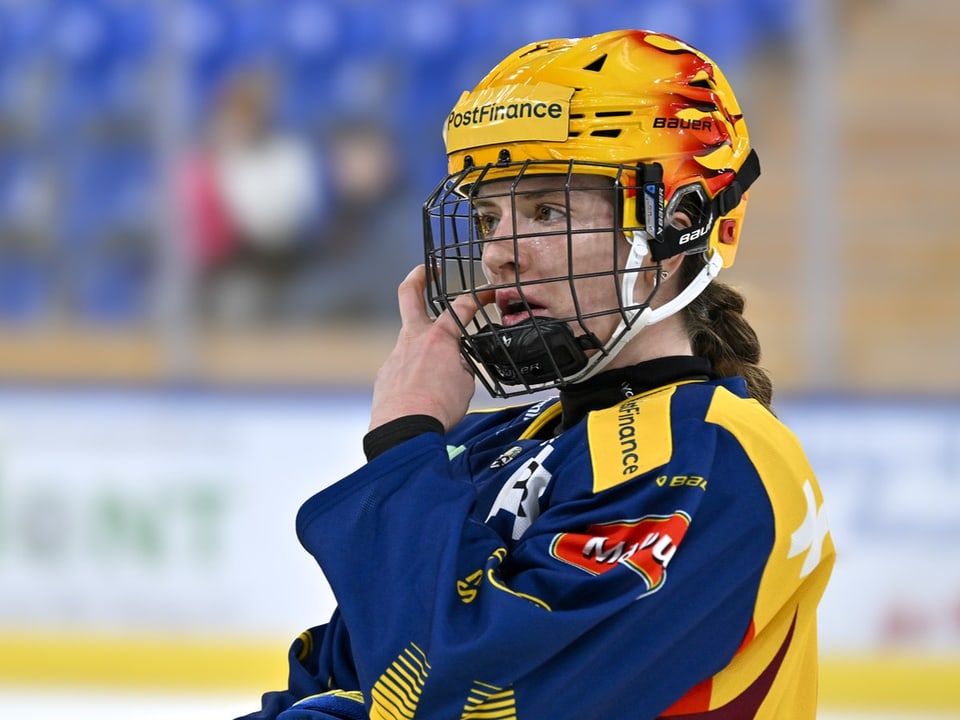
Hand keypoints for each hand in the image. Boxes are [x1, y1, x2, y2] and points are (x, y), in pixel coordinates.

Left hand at [369, 265, 492, 432]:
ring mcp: (396, 354)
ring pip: (410, 340)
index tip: (487, 293)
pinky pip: (402, 367)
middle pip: (409, 294)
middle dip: (418, 276)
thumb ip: (462, 365)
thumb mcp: (466, 384)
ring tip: (437, 372)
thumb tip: (458, 363)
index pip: (462, 306)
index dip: (478, 296)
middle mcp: (414, 339)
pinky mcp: (385, 373)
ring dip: (424, 348)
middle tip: (427, 270)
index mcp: (440, 337)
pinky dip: (413, 375)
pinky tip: (421, 392)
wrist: (404, 429)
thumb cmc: (438, 408)